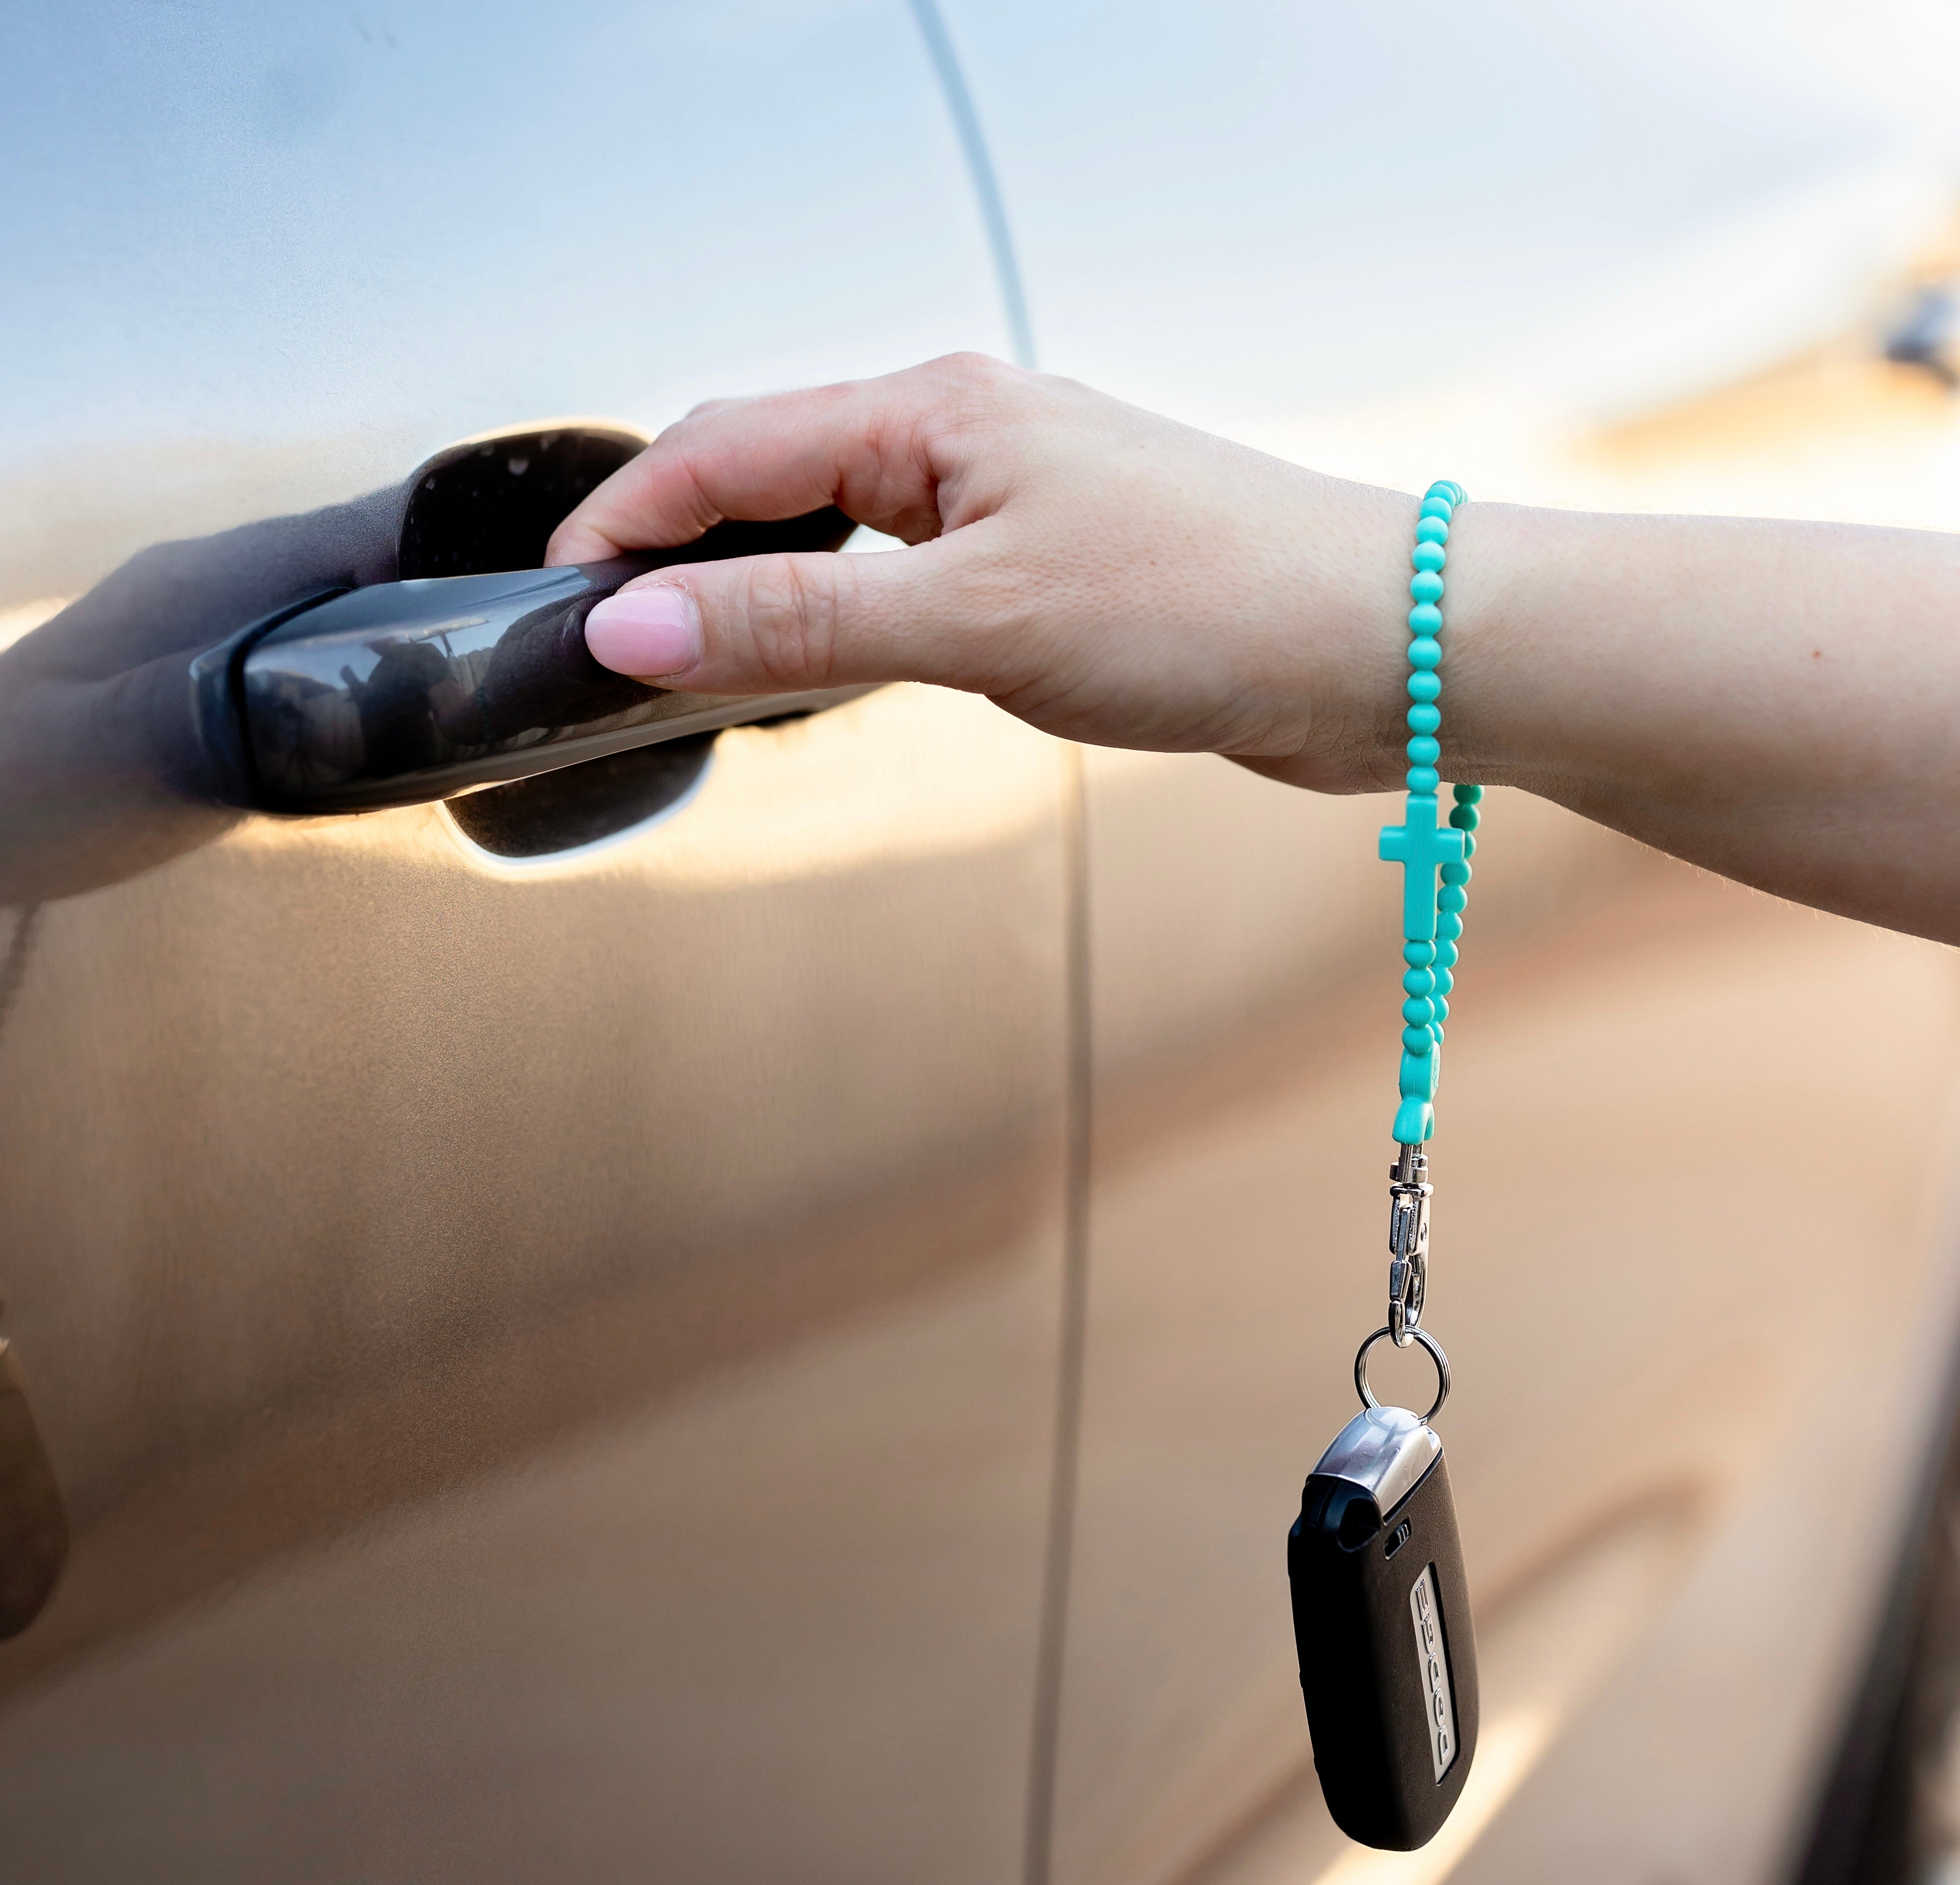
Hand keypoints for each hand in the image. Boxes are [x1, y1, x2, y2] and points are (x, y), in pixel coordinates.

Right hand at [546, 355, 1417, 794]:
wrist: (1375, 649)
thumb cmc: (1209, 604)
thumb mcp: (973, 619)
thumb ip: (798, 621)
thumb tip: (635, 625)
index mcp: (936, 410)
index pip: (726, 446)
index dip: (627, 519)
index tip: (557, 595)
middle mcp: (968, 437)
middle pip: (773, 468)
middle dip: (682, 541)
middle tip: (614, 633)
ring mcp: (1012, 500)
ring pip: (841, 527)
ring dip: (764, 579)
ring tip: (700, 652)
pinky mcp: (1052, 568)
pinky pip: (908, 576)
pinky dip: (846, 614)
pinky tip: (833, 661)